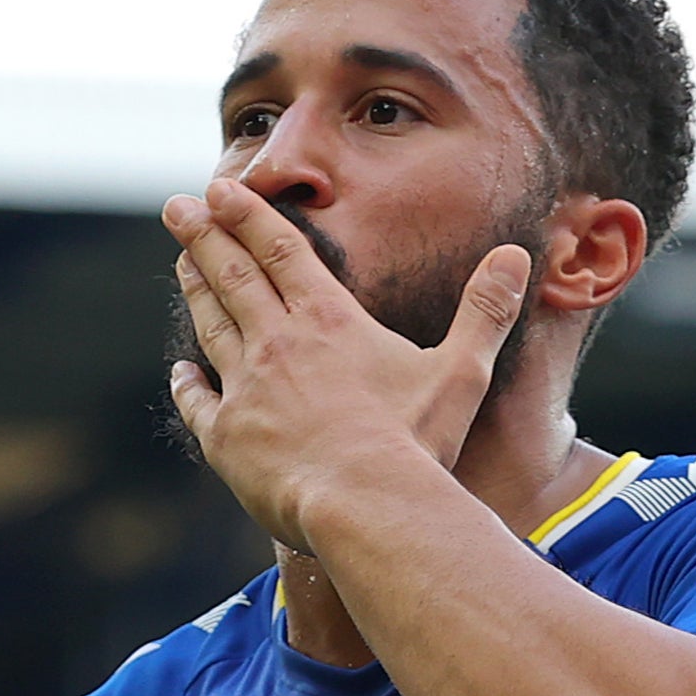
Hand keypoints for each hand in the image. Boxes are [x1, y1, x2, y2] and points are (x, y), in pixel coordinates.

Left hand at [163, 179, 527, 550]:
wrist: (365, 506)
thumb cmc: (415, 443)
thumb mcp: (462, 372)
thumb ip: (485, 311)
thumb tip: (517, 255)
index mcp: (329, 320)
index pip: (281, 251)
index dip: (250, 216)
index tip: (223, 189)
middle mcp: (278, 343)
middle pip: (233, 275)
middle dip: (204, 235)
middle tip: (178, 206)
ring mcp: (246, 389)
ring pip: (212, 326)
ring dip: (195, 289)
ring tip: (181, 261)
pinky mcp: (226, 438)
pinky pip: (198, 402)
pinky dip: (187, 382)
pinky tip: (180, 371)